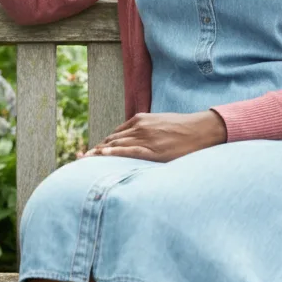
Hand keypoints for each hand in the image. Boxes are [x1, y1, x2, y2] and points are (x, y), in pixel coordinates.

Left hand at [85, 110, 227, 162]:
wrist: (201, 129)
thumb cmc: (182, 128)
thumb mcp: (159, 124)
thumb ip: (145, 130)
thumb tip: (134, 141)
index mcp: (139, 120)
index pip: (115, 134)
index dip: (102, 144)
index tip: (90, 153)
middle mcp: (139, 127)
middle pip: (111, 139)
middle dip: (96, 149)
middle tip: (80, 159)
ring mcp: (145, 137)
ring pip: (116, 144)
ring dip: (99, 153)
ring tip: (84, 161)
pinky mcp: (153, 148)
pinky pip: (129, 150)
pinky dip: (114, 152)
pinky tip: (103, 155)